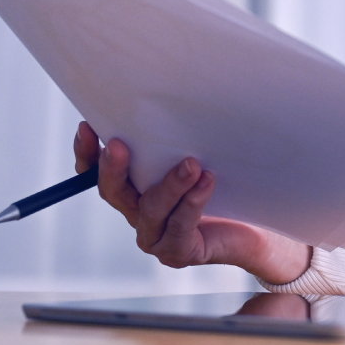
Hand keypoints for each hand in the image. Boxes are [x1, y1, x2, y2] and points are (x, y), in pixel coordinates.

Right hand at [73, 122, 312, 283]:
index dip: (87, 153)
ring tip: (191, 163)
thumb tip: (174, 94)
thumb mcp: (197, 153)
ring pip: (151, 209)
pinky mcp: (179, 251)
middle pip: (113, 192)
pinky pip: (181, 225)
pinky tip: (207, 182)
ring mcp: (156, 236)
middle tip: (118, 144)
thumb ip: (178, 136)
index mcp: (133, 189)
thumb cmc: (225, 186)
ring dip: (169, 184)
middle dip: (114, 168)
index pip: (96, 173)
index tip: (88, 125)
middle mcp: (138, 212)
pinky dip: (193, 202)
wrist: (257, 229)